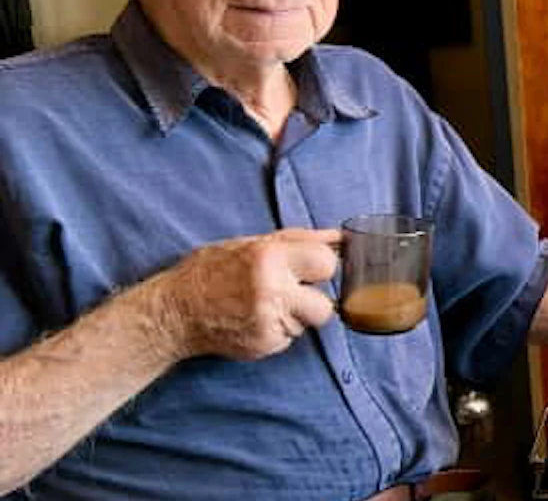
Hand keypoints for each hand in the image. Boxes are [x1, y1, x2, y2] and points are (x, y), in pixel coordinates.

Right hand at [148, 229, 339, 361]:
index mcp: (269, 257)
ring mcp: (267, 322)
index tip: (309, 269)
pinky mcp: (262, 344)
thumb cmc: (212, 271)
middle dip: (313, 299)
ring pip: (307, 323)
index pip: (327, 263)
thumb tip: (340, 238)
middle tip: (290, 292)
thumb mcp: (251, 244)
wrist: (172, 312)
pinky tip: (254, 320)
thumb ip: (299, 240)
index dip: (321, 266)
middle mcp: (271, 291)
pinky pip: (290, 338)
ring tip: (264, 305)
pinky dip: (278, 330)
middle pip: (325, 305)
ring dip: (294, 316)